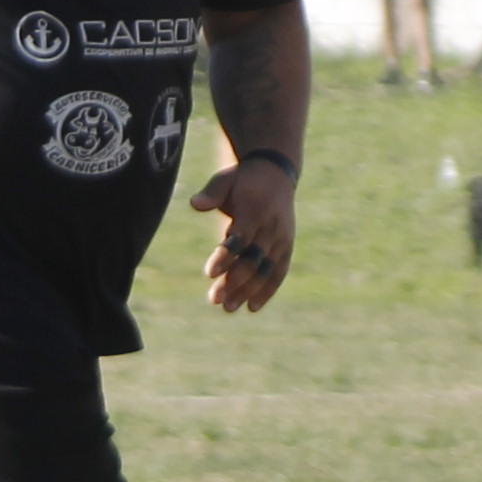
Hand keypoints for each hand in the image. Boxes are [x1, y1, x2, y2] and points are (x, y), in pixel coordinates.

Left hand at [192, 155, 295, 311]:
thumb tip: (195, 202)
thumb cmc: (242, 179)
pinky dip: (268, 290)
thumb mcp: (226, 178)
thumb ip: (212, 192)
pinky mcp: (286, 247)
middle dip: (234, 281)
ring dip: (248, 291)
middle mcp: (272, 228)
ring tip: (228, 308)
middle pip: (253, 260)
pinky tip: (252, 307)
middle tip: (214, 299)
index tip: (209, 273)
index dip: (225, 257)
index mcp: (256, 211)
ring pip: (267, 270)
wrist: (276, 173)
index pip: (240, 239)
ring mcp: (282, 239)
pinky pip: (279, 272)